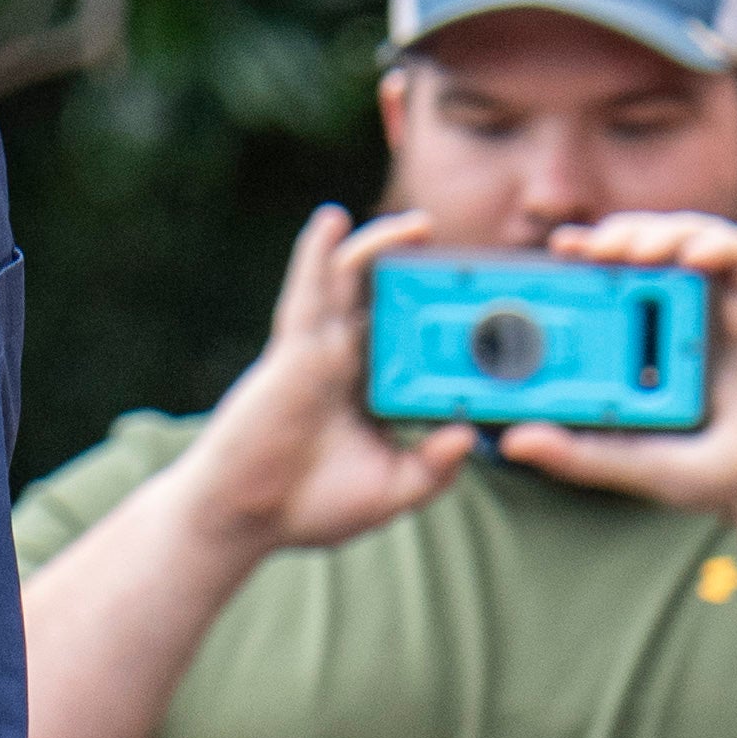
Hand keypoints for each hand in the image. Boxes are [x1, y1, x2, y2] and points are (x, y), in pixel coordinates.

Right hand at [168, 207, 478, 559]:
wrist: (245, 518)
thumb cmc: (311, 506)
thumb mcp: (392, 490)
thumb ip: (434, 469)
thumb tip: (470, 435)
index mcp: (370, 390)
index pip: (412, 343)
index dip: (446, 322)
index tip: (492, 306)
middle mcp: (346, 362)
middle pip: (385, 301)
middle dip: (419, 272)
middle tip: (465, 254)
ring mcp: (318, 351)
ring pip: (351, 283)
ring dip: (381, 247)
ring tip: (420, 225)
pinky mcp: (292, 350)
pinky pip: (307, 292)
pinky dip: (316, 253)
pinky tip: (330, 219)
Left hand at [497, 211, 736, 514]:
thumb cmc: (710, 472)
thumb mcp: (632, 461)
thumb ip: (577, 453)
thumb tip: (514, 442)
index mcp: (655, 334)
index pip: (619, 276)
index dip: (590, 254)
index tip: (557, 251)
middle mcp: (692, 309)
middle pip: (651, 244)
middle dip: (618, 234)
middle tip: (586, 247)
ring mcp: (731, 303)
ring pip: (693, 237)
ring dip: (659, 232)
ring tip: (629, 248)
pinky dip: (717, 244)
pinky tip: (692, 255)